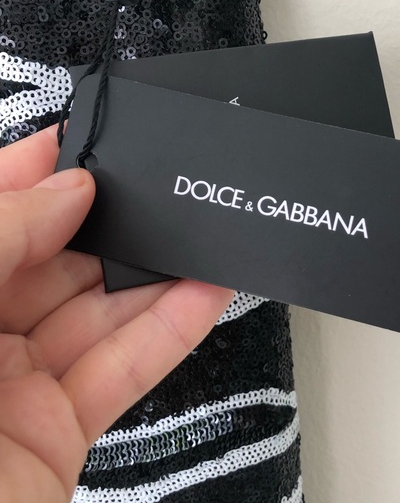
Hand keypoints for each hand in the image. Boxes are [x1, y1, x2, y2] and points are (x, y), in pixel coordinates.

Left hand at [0, 126, 233, 502]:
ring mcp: (12, 386)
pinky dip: (171, 332)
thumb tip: (69, 187)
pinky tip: (207, 292)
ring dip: (154, 278)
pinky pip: (123, 371)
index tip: (85, 142)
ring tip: (200, 236)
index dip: (30, 174)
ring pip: (96, 315)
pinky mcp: (60, 431)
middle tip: (156, 191)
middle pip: (49, 263)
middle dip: (105, 227)